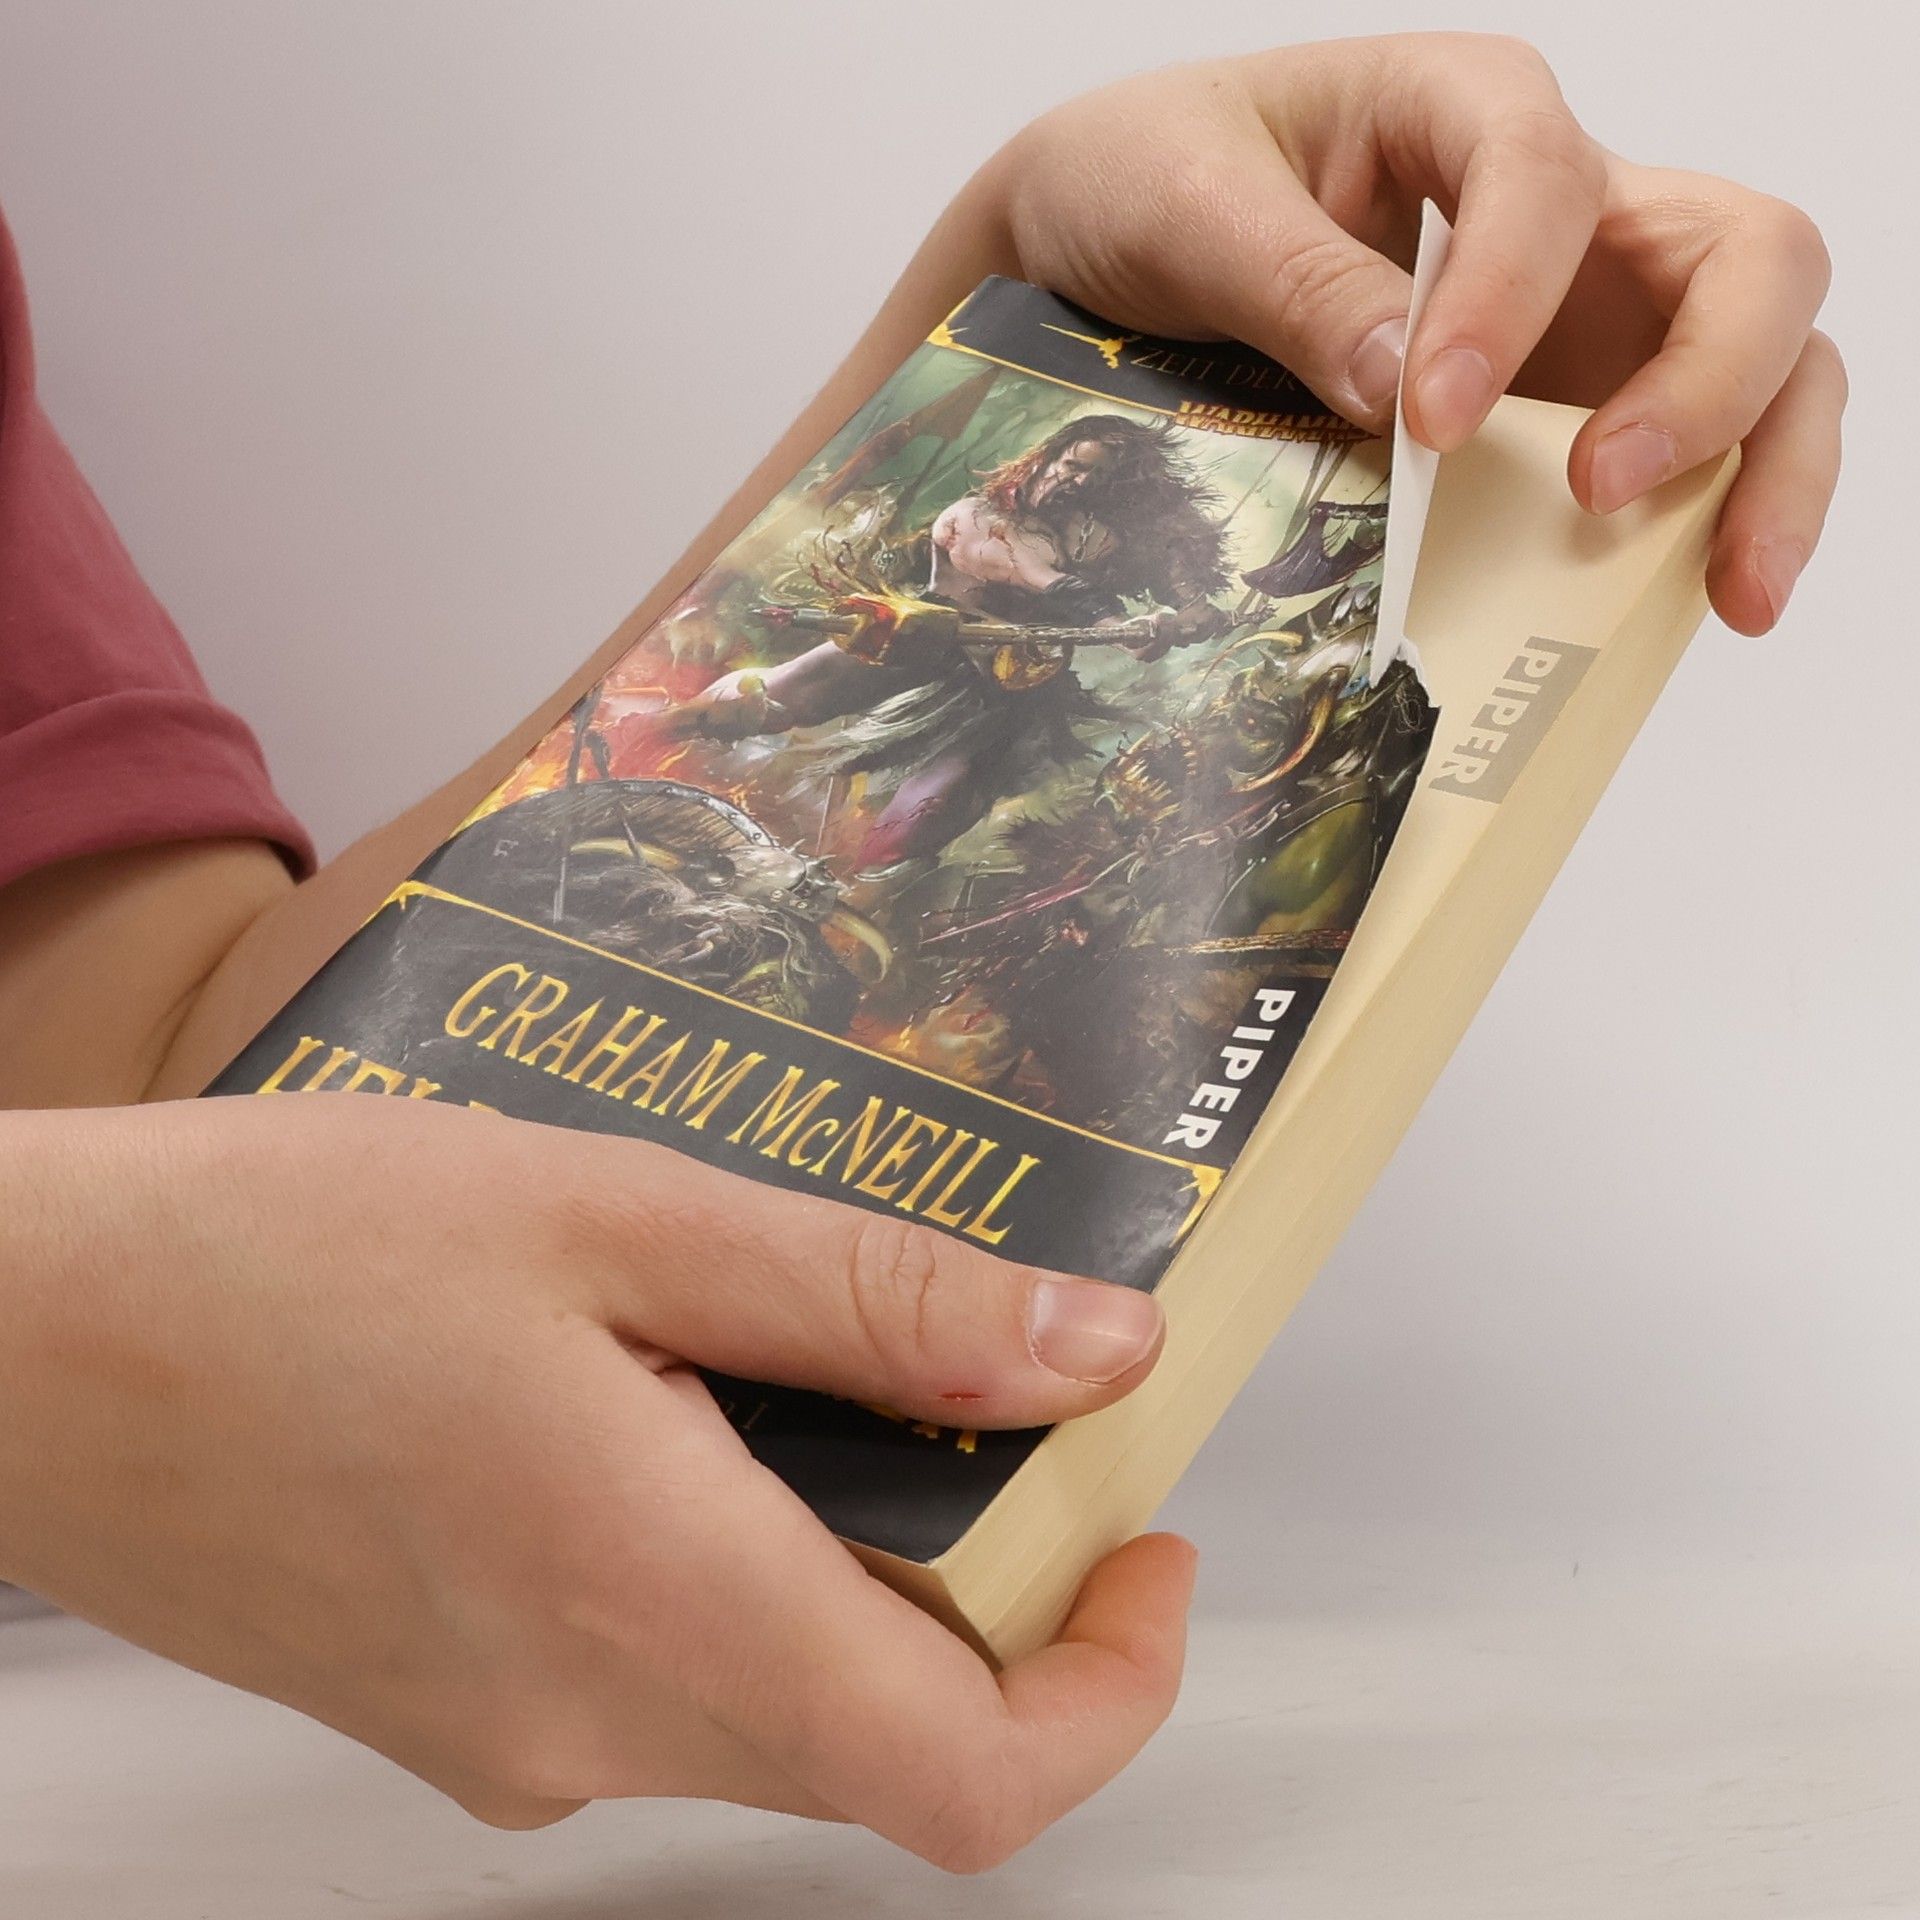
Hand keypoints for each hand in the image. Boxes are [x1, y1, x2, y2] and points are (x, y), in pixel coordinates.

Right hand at [0, 1096, 1188, 1871]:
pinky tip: (669, 1408)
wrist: (18, 1338)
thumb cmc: (283, 1246)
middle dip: (991, 1589)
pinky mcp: (446, 1708)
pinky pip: (653, 1675)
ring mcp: (506, 1737)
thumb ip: (871, 1300)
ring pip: (771, 1698)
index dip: (1107, 1688)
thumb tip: (1092, 1354)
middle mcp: (587, 1724)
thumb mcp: (616, 1217)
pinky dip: (730, 1572)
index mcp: (650, 1600)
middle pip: (883, 1731)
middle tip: (998, 1394)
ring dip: (855, 1567)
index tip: (1143, 1539)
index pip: (968, 1778)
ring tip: (815, 1364)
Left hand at [985, 33, 1843, 634]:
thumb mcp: (1187, 204)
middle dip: (1716, 376)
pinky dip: (1704, 522)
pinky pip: (1683, 454)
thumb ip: (1291, 283)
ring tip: (1730, 594)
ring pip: (1763, 357)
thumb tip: (1399, 389)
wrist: (1102, 235)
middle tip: (1603, 490)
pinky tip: (1689, 603)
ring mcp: (1578, 315)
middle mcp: (1560, 208)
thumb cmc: (1148, 177)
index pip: (1547, 178)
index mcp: (1464, 109)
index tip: (1433, 418)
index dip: (1512, 294)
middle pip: (1743, 256)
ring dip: (1766, 471)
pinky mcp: (1560, 409)